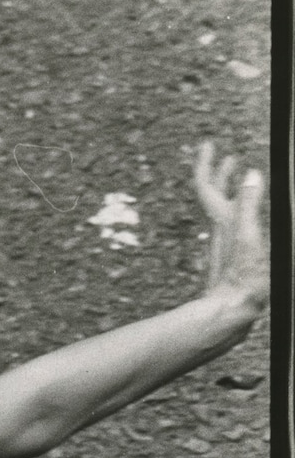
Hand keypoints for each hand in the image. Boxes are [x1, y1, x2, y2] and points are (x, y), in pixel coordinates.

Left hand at [194, 140, 267, 314]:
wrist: (232, 312)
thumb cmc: (240, 279)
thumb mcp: (249, 236)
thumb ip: (250, 205)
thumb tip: (250, 174)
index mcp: (223, 220)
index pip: (207, 185)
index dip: (207, 163)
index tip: (209, 144)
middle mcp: (220, 230)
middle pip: (215, 196)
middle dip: (221, 174)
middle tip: (228, 158)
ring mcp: (225, 245)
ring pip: (225, 211)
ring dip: (232, 191)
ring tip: (242, 180)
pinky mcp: (233, 258)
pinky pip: (235, 227)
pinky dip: (242, 213)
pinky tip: (251, 217)